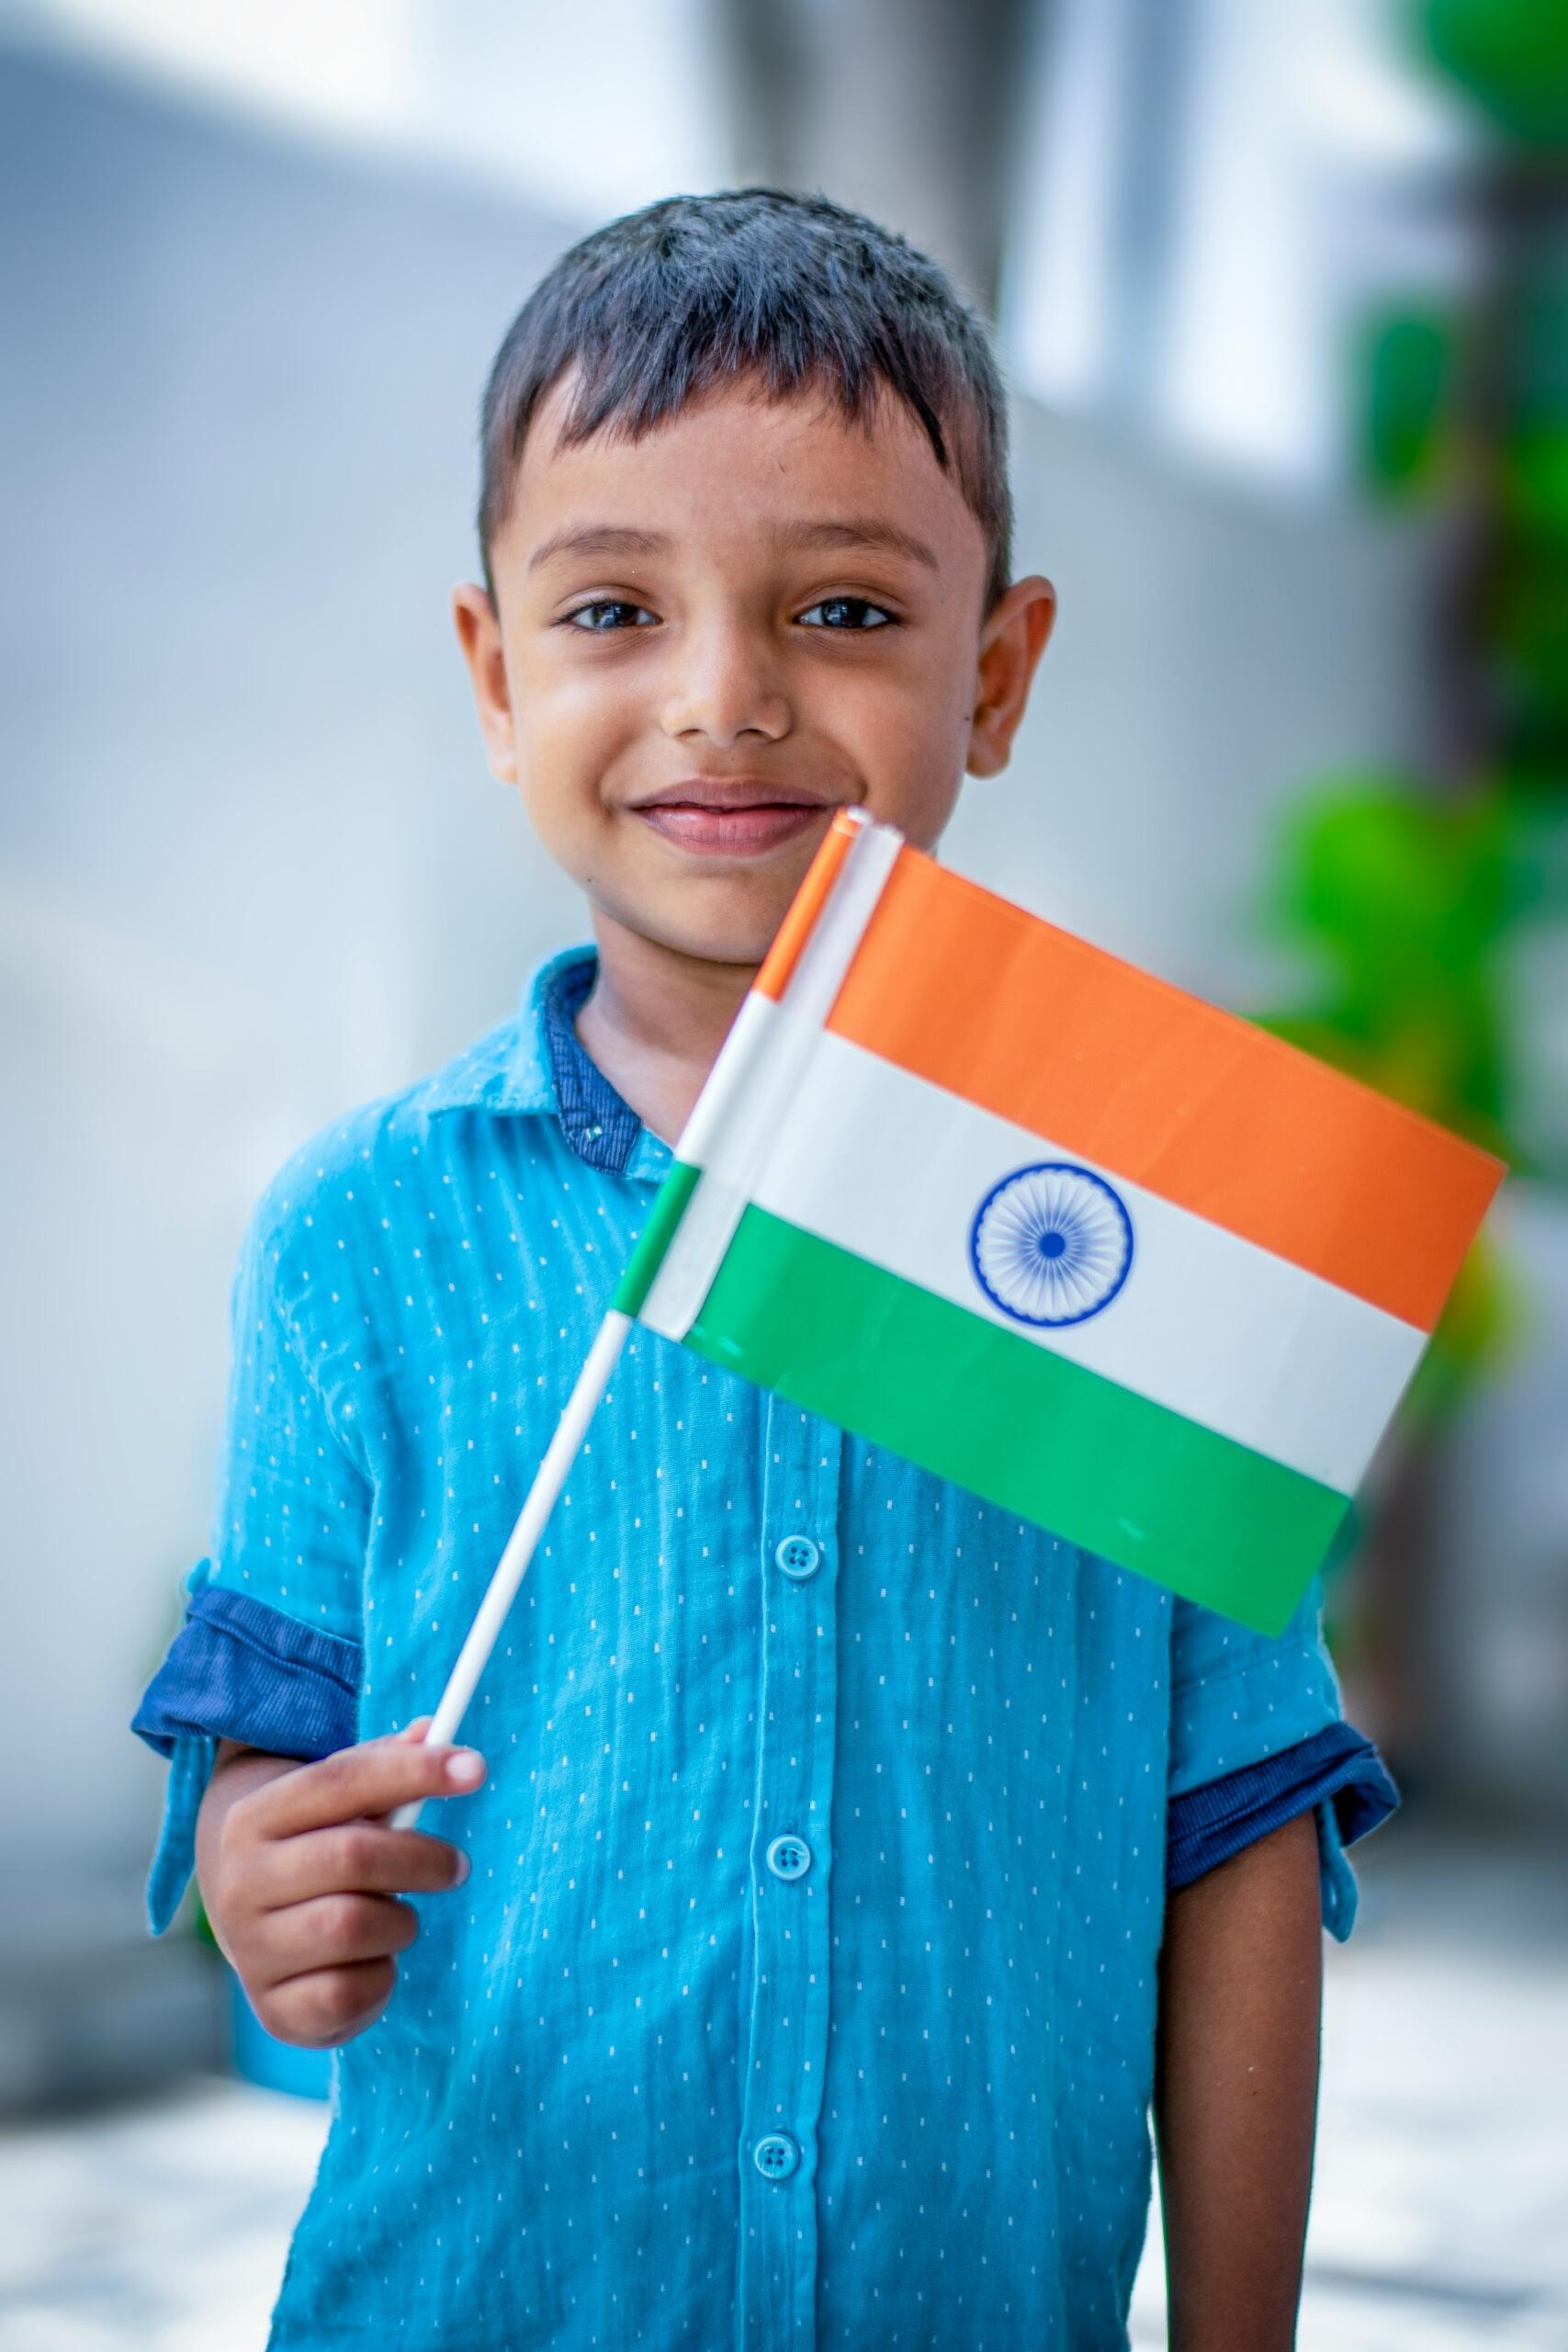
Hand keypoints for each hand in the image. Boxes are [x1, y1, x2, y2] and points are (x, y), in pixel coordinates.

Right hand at [195, 1719, 483, 2047]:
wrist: (254, 1929)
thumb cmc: (314, 1849)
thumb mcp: (337, 1803)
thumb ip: (384, 1766)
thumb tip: (433, 1731)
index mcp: (253, 1818)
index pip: (339, 1782)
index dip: (413, 1771)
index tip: (476, 1768)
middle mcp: (239, 1883)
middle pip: (353, 1857)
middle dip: (423, 1858)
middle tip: (457, 1865)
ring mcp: (251, 1951)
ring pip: (353, 1925)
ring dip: (401, 1920)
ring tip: (401, 1916)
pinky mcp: (275, 2010)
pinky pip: (349, 1993)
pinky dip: (381, 1977)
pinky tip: (377, 1961)